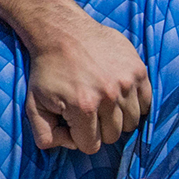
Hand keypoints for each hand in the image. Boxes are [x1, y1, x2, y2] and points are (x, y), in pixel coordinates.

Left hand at [26, 19, 150, 153]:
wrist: (63, 31)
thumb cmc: (48, 69)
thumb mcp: (33, 105)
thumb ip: (44, 135)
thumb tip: (69, 146)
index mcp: (84, 107)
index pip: (91, 146)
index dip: (80, 138)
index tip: (73, 122)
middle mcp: (108, 96)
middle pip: (113, 136)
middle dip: (99, 129)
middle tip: (88, 111)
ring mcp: (126, 82)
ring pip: (131, 122)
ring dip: (118, 117)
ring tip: (103, 102)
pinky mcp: (138, 70)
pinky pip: (145, 103)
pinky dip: (134, 104)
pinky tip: (118, 95)